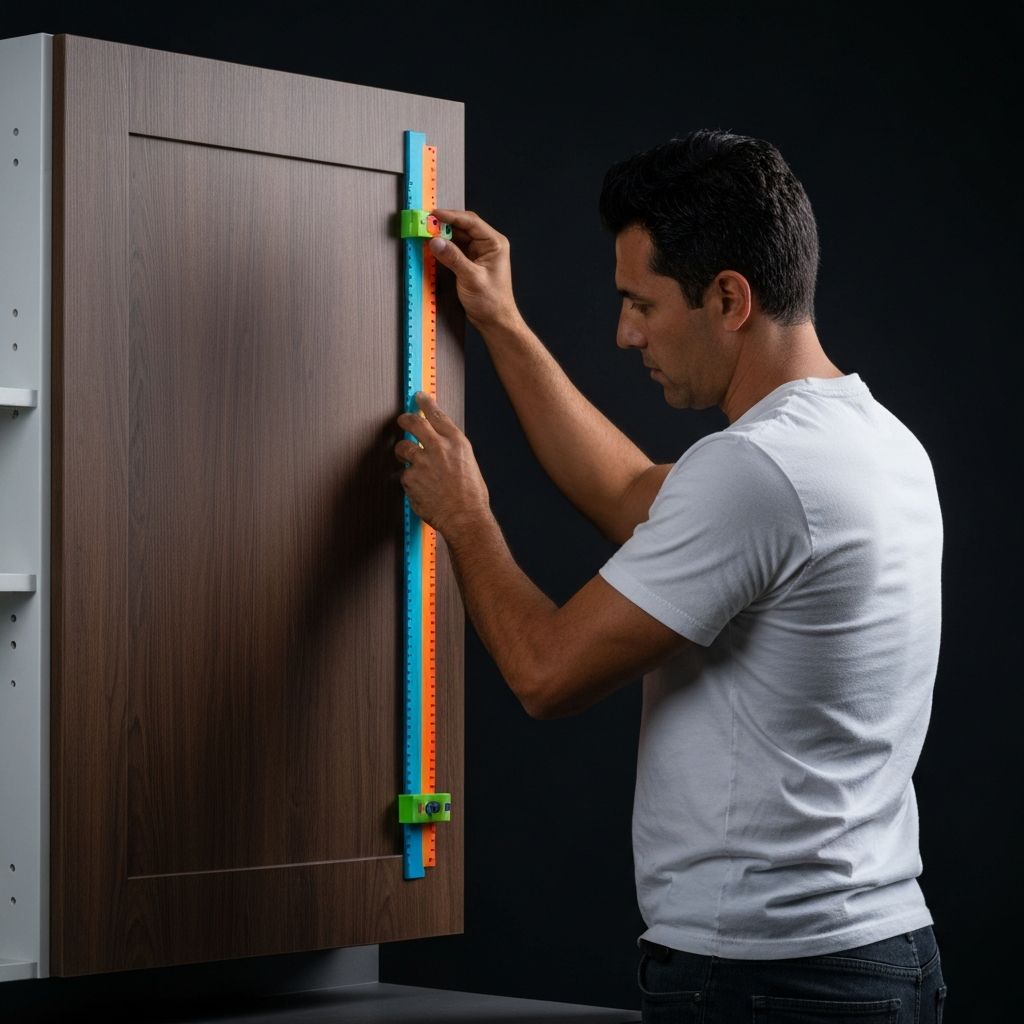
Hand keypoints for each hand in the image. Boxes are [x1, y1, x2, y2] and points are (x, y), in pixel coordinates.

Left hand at [394, 391, 490, 534]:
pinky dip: (408, 479)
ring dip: (402, 451)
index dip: (425, 403)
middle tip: (403, 420)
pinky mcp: (410, 477)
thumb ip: (452, 451)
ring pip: (403, 447)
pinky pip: (404, 473)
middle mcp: (438, 447)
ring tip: (407, 458)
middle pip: (414, 423)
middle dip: (405, 419)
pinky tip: (418, 486)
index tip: (420, 397)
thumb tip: (441, 444)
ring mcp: (422, 462)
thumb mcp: (469, 464)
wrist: (465, 517)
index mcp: (456, 442)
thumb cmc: (471, 496)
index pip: (437, 415)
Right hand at [428, 209, 523, 332]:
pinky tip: (432, 246)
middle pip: (462, 227)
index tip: (434, 214)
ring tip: (426, 233)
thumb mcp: (471, 278)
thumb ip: (453, 258)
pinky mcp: (469, 262)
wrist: (495, 321)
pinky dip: (443, 247)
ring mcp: (478, 253)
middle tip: (425, 223)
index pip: (471, 222)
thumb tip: (436, 241)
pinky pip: (454, 249)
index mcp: (494, 243)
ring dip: (442, 235)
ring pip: (457, 237)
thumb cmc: (492, 302)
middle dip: (444, 225)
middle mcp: (487, 245)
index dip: (451, 216)